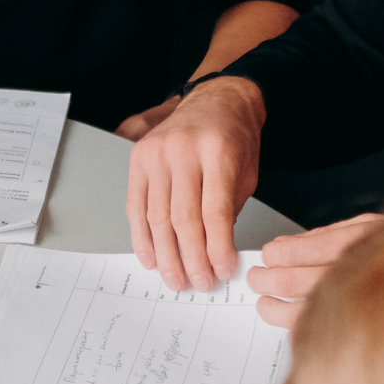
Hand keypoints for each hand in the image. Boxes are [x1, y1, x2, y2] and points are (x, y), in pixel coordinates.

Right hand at [126, 76, 264, 290]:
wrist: (216, 101)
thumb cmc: (235, 139)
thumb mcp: (247, 172)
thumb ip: (230, 211)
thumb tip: (216, 257)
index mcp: (218, 152)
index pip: (215, 212)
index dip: (218, 247)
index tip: (224, 270)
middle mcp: (183, 151)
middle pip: (183, 218)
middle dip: (192, 258)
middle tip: (200, 283)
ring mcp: (156, 154)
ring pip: (157, 217)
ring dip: (166, 255)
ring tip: (177, 279)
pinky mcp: (138, 159)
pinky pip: (136, 206)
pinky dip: (142, 237)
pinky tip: (152, 257)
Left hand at [246, 213, 383, 328]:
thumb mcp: (367, 227)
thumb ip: (324, 235)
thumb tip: (284, 245)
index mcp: (360, 241)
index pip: (300, 251)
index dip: (277, 256)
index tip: (267, 256)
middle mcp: (360, 274)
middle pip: (294, 281)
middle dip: (267, 280)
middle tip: (258, 280)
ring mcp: (360, 305)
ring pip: (301, 313)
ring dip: (274, 309)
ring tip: (266, 304)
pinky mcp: (360, 332)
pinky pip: (321, 335)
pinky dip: (301, 331)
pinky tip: (294, 324)